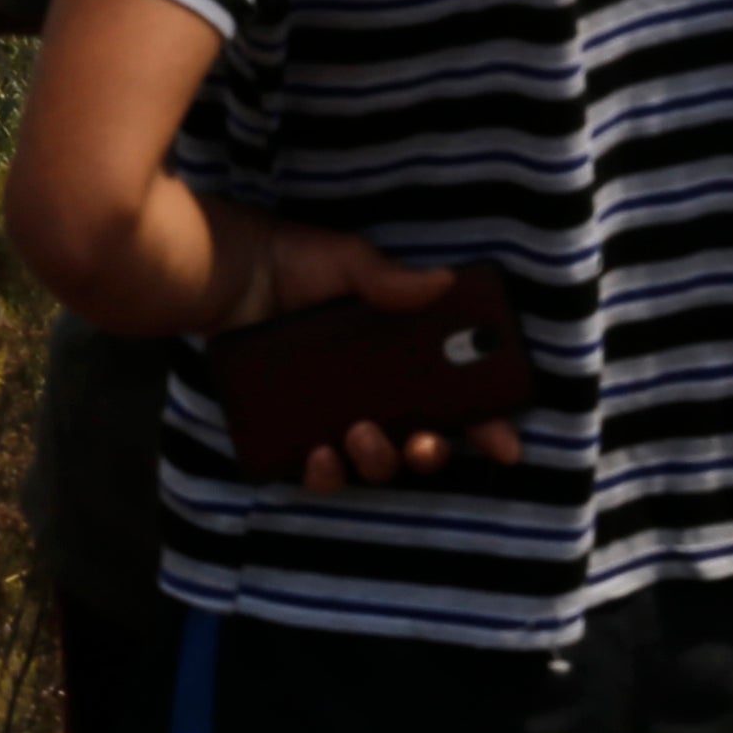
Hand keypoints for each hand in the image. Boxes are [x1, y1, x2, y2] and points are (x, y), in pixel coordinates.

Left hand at [222, 221, 525, 489]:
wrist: (227, 270)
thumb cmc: (292, 259)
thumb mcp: (346, 261)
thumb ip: (389, 279)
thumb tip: (444, 283)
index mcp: (402, 357)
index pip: (455, 400)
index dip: (485, 427)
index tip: (505, 445)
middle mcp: (375, 393)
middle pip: (421, 444)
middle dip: (432, 452)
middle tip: (424, 443)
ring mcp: (336, 415)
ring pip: (375, 463)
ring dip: (379, 460)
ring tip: (360, 433)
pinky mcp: (294, 429)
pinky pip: (319, 471)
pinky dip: (325, 473)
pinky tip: (318, 455)